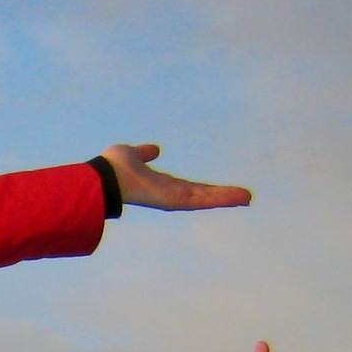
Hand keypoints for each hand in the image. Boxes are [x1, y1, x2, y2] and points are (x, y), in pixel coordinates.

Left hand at [103, 143, 250, 212]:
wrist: (104, 177)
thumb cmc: (113, 168)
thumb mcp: (134, 156)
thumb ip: (144, 154)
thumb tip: (153, 150)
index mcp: (162, 184)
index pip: (189, 187)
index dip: (205, 188)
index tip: (219, 189)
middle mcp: (169, 193)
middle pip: (201, 195)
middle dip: (221, 196)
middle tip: (243, 197)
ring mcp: (173, 198)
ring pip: (205, 199)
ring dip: (227, 198)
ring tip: (247, 197)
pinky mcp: (176, 200)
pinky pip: (202, 200)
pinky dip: (222, 198)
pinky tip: (240, 197)